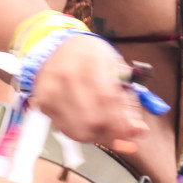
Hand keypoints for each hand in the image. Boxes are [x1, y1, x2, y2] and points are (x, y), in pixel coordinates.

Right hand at [30, 34, 148, 149]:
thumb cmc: (91, 56)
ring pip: (78, 130)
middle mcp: (68, 75)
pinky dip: (79, 132)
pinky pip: (64, 129)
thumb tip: (139, 130)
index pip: (107, 99)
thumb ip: (127, 98)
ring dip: (96, 136)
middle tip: (120, 132)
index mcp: (91, 60)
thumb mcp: (115, 67)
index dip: (122, 122)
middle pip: (92, 119)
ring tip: (103, 127)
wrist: (59, 46)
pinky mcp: (43, 102)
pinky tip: (86, 121)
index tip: (133, 132)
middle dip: (111, 132)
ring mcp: (52, 90)